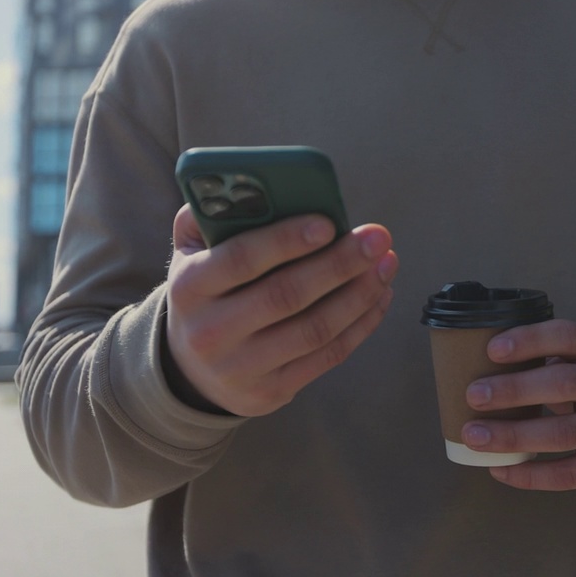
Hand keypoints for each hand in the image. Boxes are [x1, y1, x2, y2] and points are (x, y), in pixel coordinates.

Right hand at [165, 205, 397, 416]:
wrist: (189, 368)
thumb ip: (212, 216)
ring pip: (315, 329)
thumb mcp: (192, 253)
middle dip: (340, 264)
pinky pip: (328, 356)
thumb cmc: (206, 292)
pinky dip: (361, 324)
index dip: (286, 240)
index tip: (329, 223)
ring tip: (386, 263)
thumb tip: (252, 185)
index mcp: (190, 287)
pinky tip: (380, 294)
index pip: (241, 260)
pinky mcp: (271, 391)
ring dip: (360, 294)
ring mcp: (241, 368)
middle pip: (287, 296)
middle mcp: (211, 332)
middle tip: (377, 238)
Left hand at [461, 320, 575, 491]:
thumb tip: (478, 366)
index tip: (491, 350)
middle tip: (473, 395)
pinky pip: (570, 474)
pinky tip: (499, 470)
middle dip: (514, 390)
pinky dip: (531, 475)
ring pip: (565, 433)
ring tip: (474, 436)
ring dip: (514, 435)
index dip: (531, 340)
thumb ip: (549, 360)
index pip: (569, 336)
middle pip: (565, 384)